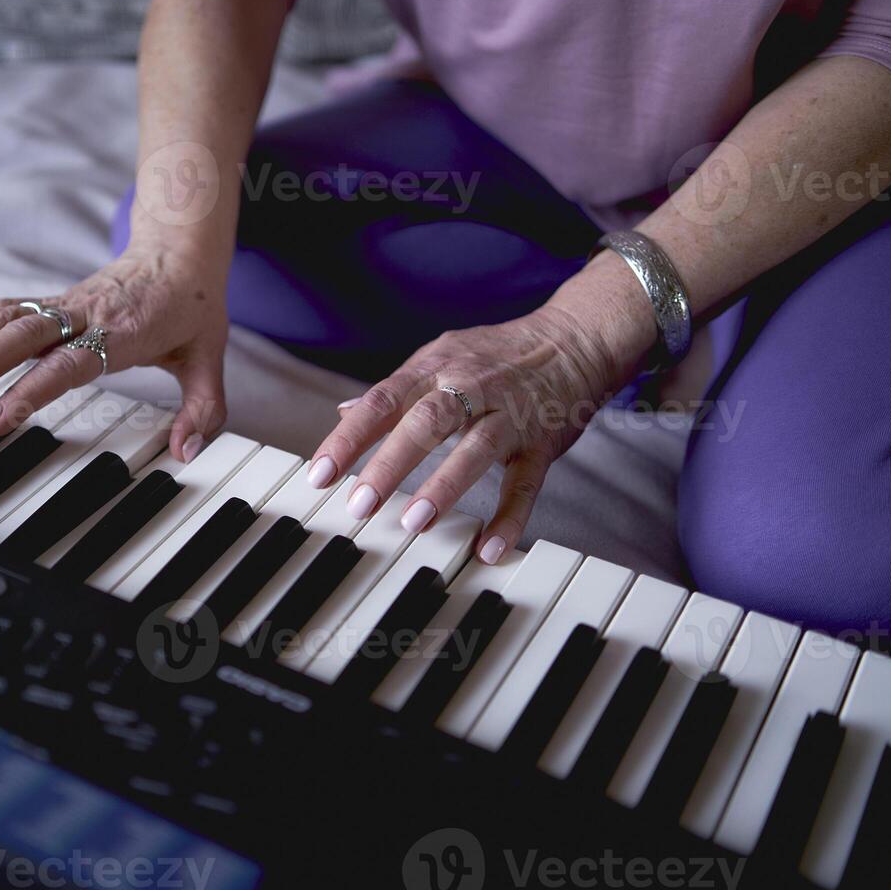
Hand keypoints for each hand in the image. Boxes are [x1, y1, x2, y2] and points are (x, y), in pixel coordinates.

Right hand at [0, 248, 228, 460]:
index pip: (68, 364)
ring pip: (6, 317)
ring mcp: (65, 304)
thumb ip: (203, 409)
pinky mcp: (53, 300)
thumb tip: (186, 452)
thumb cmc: (193, 308)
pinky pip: (5, 308)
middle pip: (24, 336)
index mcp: (122, 332)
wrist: (182, 251)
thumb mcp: (209, 359)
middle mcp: (86, 314)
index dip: (29, 391)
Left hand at [307, 304, 633, 563]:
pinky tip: (490, 548)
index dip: (348, 438)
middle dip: (389, 464)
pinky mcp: (542, 443)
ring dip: (444, 486)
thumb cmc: (495, 356)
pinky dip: (510, 517)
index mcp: (434, 370)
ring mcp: (508, 416)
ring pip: (475, 449)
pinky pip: (526, 483)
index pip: (382, 402)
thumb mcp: (439, 358)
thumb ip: (395, 390)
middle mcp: (469, 388)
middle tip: (359, 505)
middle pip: (425, 422)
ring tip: (413, 524)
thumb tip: (345, 411)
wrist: (572, 341)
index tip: (319, 475)